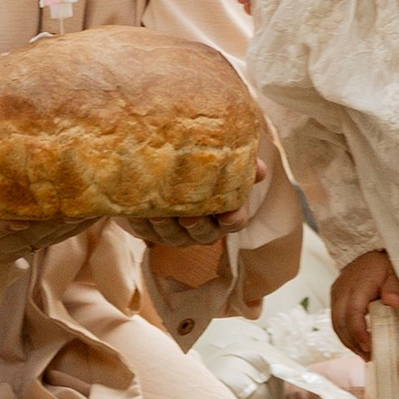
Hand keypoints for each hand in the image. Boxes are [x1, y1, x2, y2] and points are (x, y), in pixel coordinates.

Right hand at [0, 148, 92, 285]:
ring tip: (92, 199)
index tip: (26, 214)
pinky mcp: (26, 246)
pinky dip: (73, 225)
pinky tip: (94, 208)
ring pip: (44, 238)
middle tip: (74, 196)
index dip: (7, 224)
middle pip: (25, 235)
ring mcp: (10, 250)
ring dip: (68, 222)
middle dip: (49, 219)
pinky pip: (52, 238)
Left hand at [127, 157, 270, 287]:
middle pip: (204, 234)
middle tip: (189, 216)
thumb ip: (241, 164)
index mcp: (225, 214)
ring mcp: (177, 234)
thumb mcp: (223, 161)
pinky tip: (138, 211)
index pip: (236, 222)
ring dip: (165, 227)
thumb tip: (260, 169)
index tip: (227, 213)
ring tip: (158, 212)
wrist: (166, 167)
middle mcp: (203, 229)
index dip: (233, 220)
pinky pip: (146, 232)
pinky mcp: (152, 232)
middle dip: (197, 226)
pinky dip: (142, 224)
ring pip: (173, 237)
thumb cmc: (202, 166)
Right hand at [330, 246, 398, 359]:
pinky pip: (336, 320)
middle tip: (368, 358)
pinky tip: (356, 343)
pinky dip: (345, 334)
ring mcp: (336, 293)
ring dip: (348, 342)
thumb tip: (391, 302)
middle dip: (353, 343)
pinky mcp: (335, 297)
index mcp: (358, 284)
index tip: (370, 347)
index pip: (353, 313)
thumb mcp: (396, 273)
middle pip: (341, 322)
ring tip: (364, 355)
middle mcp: (342, 289)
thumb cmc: (386, 265)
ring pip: (336, 324)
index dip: (359, 333)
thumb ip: (394, 287)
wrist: (371, 253)